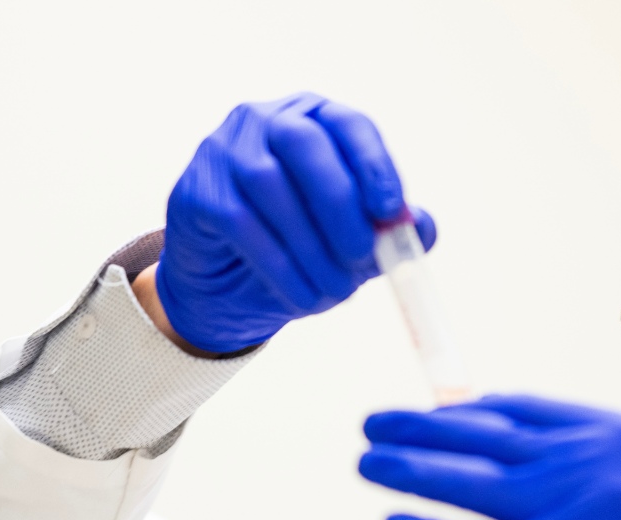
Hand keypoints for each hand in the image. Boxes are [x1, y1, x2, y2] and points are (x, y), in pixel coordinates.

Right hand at [156, 93, 436, 353]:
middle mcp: (264, 121)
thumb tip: (423, 229)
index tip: (393, 213)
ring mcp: (223, 151)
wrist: (226, 285)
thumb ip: (387, 231)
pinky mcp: (197, 191)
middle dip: (341, 204)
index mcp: (313, 119)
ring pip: (271, 187)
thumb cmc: (296, 248)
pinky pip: (242, 225)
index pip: (349, 124)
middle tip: (363, 257)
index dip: (374, 166)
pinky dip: (280, 267)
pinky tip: (301, 298)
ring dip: (311, 247)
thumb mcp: (349, 241)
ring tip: (337, 292)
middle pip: (306, 145)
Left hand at [358, 395, 620, 519]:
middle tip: (373, 422)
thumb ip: (585, 460)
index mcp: (612, 435)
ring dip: (406, 469)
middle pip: (480, 437)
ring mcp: (559, 513)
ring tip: (366, 462)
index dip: (466, 411)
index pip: (519, 409)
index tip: (431, 412)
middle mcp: (583, 463)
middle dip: (418, 428)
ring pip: (462, 481)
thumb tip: (511, 448)